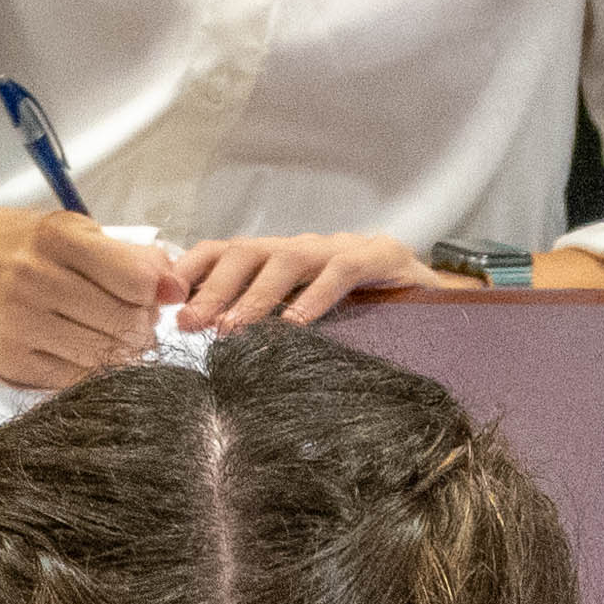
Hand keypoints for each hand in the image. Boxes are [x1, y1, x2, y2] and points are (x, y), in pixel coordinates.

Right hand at [0, 189, 187, 390]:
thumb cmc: (19, 245)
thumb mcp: (70, 231)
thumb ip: (126, 257)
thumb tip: (177, 288)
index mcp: (57, 238)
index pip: (136, 280)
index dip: (154, 294)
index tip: (149, 297)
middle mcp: (34, 278)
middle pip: (124, 324)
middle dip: (142, 329)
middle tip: (134, 325)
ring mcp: (17, 323)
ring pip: (102, 357)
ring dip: (120, 354)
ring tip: (111, 339)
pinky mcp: (7, 360)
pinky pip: (71, 381)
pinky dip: (89, 372)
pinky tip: (84, 353)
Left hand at [155, 225, 437, 335]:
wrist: (443, 299)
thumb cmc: (367, 316)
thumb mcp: (308, 319)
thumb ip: (267, 327)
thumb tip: (209, 355)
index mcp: (280, 261)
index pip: (223, 253)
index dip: (190, 272)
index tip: (161, 302)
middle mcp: (303, 248)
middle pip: (245, 253)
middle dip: (211, 287)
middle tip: (186, 322)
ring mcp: (341, 248)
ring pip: (285, 260)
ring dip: (253, 295)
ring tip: (231, 329)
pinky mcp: (379, 256)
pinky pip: (339, 272)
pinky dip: (314, 297)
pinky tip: (295, 324)